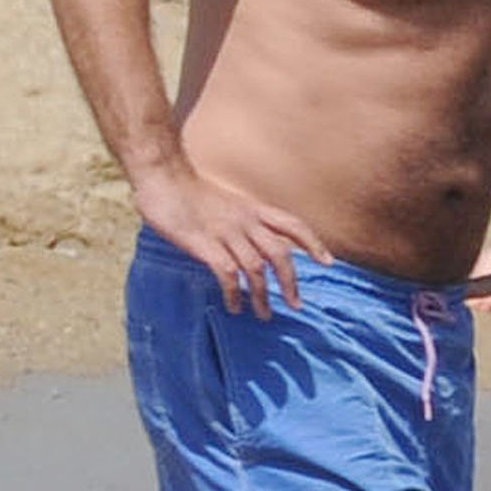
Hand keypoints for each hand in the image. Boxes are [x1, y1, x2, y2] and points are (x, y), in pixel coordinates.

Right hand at [132, 165, 332, 317]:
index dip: (313, 243)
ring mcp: (225, 232)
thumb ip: (242, 220)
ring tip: (264, 315)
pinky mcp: (204, 244)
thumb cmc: (189, 190)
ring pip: (256, 269)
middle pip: (280, 254)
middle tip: (295, 305)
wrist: (163, 175)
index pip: (293, 225)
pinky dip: (234, 293)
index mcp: (252, 209)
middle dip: (291, 282)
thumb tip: (252, 241)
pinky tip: (234, 307)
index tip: (327, 262)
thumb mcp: (226, 202)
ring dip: (262, 295)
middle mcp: (245, 221)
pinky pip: (227, 274)